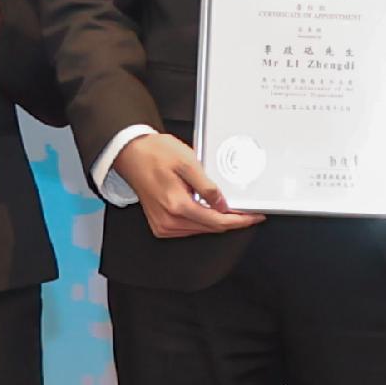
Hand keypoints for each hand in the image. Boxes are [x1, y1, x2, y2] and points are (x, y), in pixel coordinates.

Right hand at [114, 131, 263, 238]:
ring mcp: (163, 226)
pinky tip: (209, 210)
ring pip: (201, 230)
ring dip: (217, 221)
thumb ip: (207, 186)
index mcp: (177, 205)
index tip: (254, 216)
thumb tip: (223, 204)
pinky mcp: (160, 225)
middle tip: (248, 212)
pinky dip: (203, 221)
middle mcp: (169, 221)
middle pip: (211, 229)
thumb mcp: (187, 162)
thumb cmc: (155, 154)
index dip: (240, 220)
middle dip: (232, 221)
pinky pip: (189, 228)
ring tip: (230, 208)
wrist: (131, 154)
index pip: (217, 222)